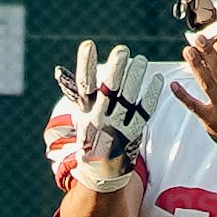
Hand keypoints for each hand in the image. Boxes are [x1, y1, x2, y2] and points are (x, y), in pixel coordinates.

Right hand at [49, 42, 148, 187]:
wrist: (101, 171)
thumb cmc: (91, 134)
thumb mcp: (80, 115)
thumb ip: (75, 92)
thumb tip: (59, 71)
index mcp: (84, 110)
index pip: (83, 84)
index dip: (85, 64)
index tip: (89, 44)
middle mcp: (98, 117)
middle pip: (107, 89)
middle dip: (115, 69)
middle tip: (122, 49)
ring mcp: (116, 126)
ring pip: (127, 98)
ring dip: (135, 77)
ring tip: (142, 60)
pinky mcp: (133, 133)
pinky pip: (144, 111)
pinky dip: (151, 94)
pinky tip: (158, 78)